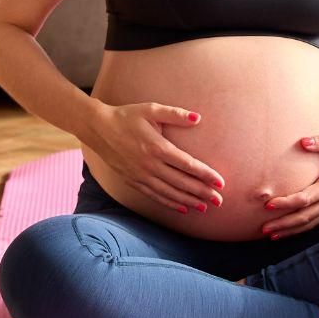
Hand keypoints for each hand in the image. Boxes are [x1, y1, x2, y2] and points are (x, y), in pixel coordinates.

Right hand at [86, 102, 225, 214]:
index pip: (188, 165)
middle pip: (182, 183)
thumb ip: (175, 114)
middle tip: (220, 201)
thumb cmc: (127, 116)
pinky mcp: (133, 181)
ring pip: (170, 192)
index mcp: (157, 147)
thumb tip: (198, 118)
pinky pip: (155, 195)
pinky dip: (170, 203)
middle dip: (202, 193)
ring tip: (205, 207)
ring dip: (189, 201)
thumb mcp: (151, 109)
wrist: (98, 128)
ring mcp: (141, 175)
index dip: (206, 175)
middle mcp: (150, 165)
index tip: (221, 183)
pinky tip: (182, 208)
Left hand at [261, 135, 318, 238]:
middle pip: (305, 217)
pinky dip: (299, 230)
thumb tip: (303, 141)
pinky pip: (315, 223)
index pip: (306, 198)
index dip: (287, 203)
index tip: (269, 204)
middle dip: (284, 224)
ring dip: (290, 231)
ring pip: (310, 224)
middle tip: (263, 228)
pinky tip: (286, 232)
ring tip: (270, 235)